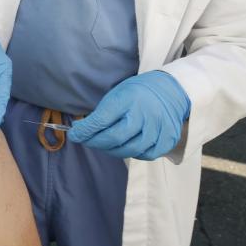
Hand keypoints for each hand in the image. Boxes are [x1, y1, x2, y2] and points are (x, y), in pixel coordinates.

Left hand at [68, 70, 190, 160]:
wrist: (170, 90)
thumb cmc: (138, 93)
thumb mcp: (118, 94)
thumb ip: (102, 113)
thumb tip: (81, 130)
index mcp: (128, 98)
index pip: (102, 119)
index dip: (85, 130)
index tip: (75, 135)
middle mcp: (144, 113)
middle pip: (114, 138)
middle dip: (95, 142)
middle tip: (86, 140)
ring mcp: (158, 127)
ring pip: (129, 150)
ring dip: (111, 150)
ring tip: (104, 144)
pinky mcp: (168, 139)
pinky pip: (146, 154)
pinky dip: (133, 153)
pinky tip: (126, 146)